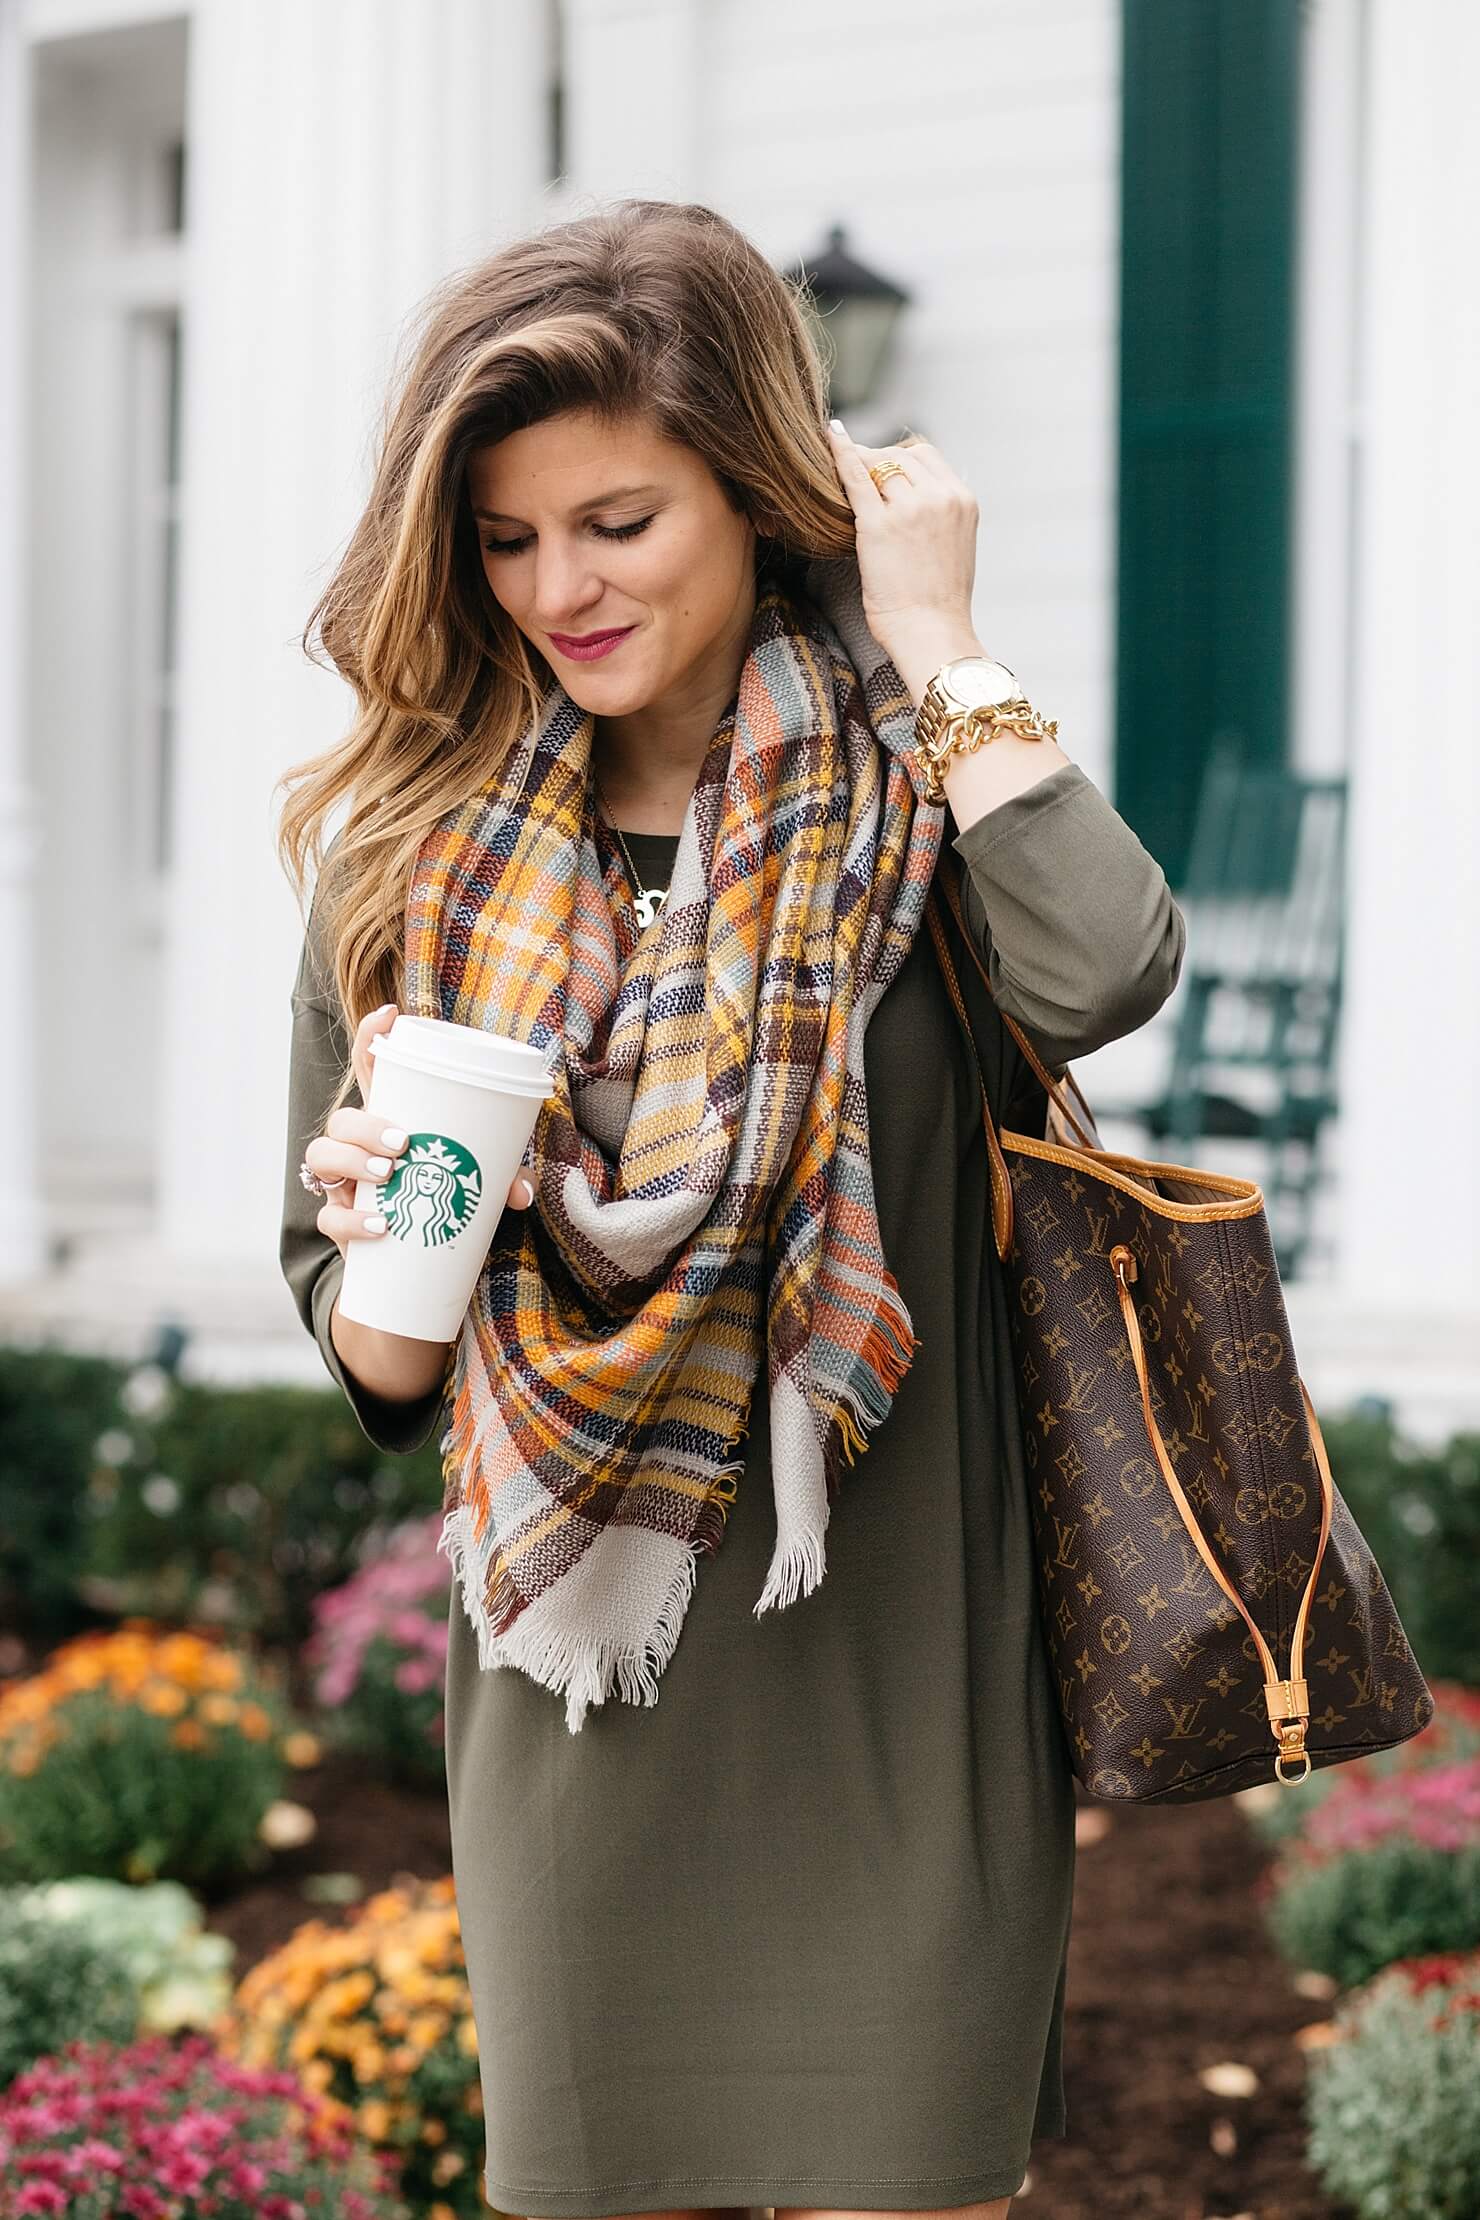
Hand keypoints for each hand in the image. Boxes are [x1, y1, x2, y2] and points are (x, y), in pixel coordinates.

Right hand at [303, 1003, 535, 1259]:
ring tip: (387, 1173)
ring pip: (321, 1155)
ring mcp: (343, 1183)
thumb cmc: (446, 1203)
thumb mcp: (479, 1185)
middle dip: (366, 1124)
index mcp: (390, 1120)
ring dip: (351, 1159)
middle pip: (341, 1117)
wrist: (420, 1261)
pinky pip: (330, 1217)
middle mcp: (357, 1147)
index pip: (370, 1070)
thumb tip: (521, 1191)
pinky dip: (353, 1220)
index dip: (372, 1037)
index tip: (391, 1013)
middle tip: (403, 1143)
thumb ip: (503, 1182)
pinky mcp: (339, 1222)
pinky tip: (381, 1225)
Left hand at [825, 420, 982, 683]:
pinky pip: (855, 476)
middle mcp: (940, 496)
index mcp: (962, 500)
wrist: (932, 632)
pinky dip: (840, 452)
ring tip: (841, 480)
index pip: (925, 456)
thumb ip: (941, 515)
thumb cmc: (938, 602)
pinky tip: (829, 436)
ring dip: (859, 469)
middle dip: (875, 463)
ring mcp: (909, 508)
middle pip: (898, 457)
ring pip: (876, 465)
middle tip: (856, 479)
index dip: (899, 462)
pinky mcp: (878, 524)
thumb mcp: (955, 546)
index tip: (882, 476)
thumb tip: (912, 499)